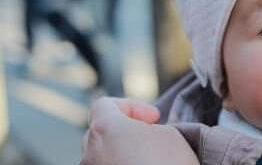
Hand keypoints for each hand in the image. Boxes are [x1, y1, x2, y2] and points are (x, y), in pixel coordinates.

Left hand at [80, 97, 199, 164]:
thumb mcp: (170, 133)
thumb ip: (149, 125)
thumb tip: (144, 133)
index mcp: (105, 129)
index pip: (104, 105)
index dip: (132, 106)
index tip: (154, 118)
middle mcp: (90, 152)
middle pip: (102, 131)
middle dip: (126, 130)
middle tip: (151, 136)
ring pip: (103, 154)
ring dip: (123, 151)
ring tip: (149, 158)